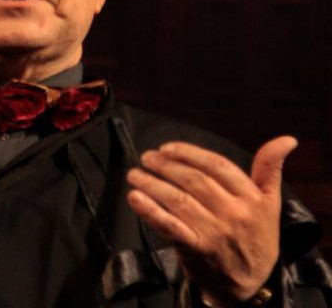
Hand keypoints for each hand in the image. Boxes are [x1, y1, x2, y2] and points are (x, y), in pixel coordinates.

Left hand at [126, 136, 296, 305]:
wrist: (251, 283)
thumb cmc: (257, 236)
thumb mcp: (270, 202)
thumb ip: (270, 168)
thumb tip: (287, 139)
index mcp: (252, 198)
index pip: (217, 165)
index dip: (188, 152)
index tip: (166, 148)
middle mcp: (235, 213)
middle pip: (194, 180)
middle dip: (165, 165)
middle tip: (146, 158)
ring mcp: (215, 233)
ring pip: (178, 200)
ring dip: (152, 184)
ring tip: (135, 174)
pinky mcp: (197, 250)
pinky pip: (170, 226)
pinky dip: (150, 210)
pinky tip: (135, 198)